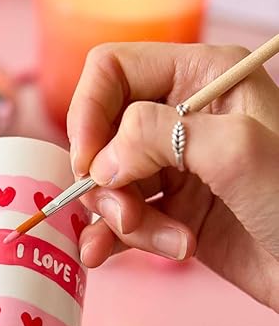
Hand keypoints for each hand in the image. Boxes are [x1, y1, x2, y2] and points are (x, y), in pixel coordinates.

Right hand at [67, 42, 278, 311]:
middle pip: (102, 134)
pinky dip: (109, 239)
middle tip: (129, 216)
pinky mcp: (168, 209)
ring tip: (165, 242)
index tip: (88, 163)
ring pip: (107, 182)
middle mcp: (182, 116)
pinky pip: (115, 217)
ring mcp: (173, 165)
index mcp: (202, 76)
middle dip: (107, 181)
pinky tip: (109, 255)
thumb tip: (100, 160)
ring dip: (119, 218)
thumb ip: (159, 136)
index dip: (89, 111)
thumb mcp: (236, 151)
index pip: (113, 70)